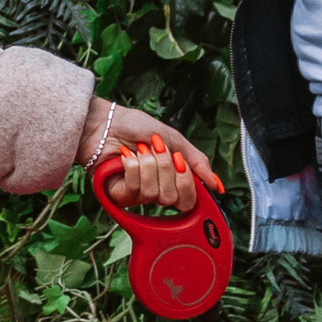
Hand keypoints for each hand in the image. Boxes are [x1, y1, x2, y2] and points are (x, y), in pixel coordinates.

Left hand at [79, 101, 220, 217]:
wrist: (106, 121)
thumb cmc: (136, 127)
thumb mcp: (174, 139)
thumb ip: (197, 161)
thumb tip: (216, 185)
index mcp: (172, 180)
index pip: (190, 200)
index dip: (187, 182)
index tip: (180, 161)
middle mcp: (157, 191)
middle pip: (174, 199)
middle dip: (166, 169)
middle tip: (156, 151)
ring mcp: (137, 195)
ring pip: (154, 194)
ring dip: (148, 165)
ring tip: (137, 152)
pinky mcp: (118, 196)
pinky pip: (135, 190)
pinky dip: (132, 168)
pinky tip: (124, 158)